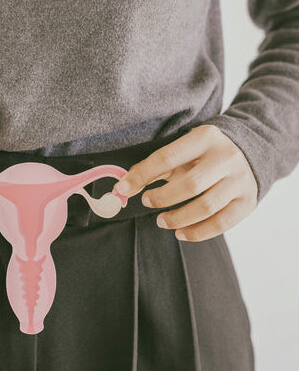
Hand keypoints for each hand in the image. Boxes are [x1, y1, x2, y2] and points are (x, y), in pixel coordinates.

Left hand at [113, 124, 257, 241]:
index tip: (122, 189)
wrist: (248, 152)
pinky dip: (198, 233)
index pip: (167, 158)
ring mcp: (240, 181)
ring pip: (206, 207)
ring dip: (178, 218)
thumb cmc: (203, 154)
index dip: (142, 175)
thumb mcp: (182, 150)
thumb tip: (123, 187)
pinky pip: (221, 224)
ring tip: (162, 221)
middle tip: (146, 202)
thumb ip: (154, 166)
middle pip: (189, 185)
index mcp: (205, 137)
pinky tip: (181, 233)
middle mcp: (226, 158)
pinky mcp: (247, 201)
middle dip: (162, 198)